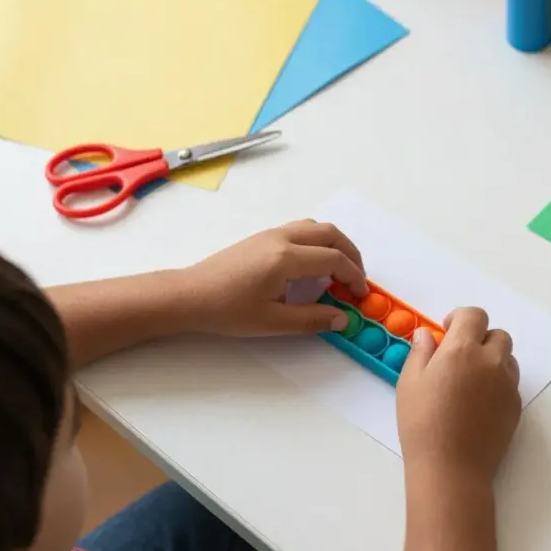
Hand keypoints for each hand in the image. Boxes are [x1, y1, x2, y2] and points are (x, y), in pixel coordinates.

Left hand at [178, 219, 368, 335]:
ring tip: (339, 271)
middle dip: (351, 255)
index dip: (354, 276)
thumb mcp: (272, 322)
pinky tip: (313, 267)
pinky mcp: (262, 237)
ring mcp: (271, 234)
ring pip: (315, 228)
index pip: (334, 259)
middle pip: (330, 234)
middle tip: (357, 279)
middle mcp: (282, 238)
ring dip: (335, 245)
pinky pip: (301, 230)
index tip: (360, 296)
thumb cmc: (227, 310)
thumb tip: (342, 319)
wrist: (190, 295)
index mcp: (287, 258)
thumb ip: (312, 319)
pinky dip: (318, 243)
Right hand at [396, 307, 520, 481]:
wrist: (451, 469)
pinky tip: (478, 404)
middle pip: (497, 334)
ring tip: (470, 381)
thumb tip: (428, 335)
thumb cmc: (422, 424)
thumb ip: (421, 352)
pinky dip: (498, 384)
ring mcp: (508, 385)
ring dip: (492, 359)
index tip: (448, 330)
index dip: (461, 318)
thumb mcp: (409, 383)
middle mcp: (491, 362)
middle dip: (480, 338)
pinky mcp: (516, 408)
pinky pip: (511, 384)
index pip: (475, 316)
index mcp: (463, 350)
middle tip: (459, 357)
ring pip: (508, 359)